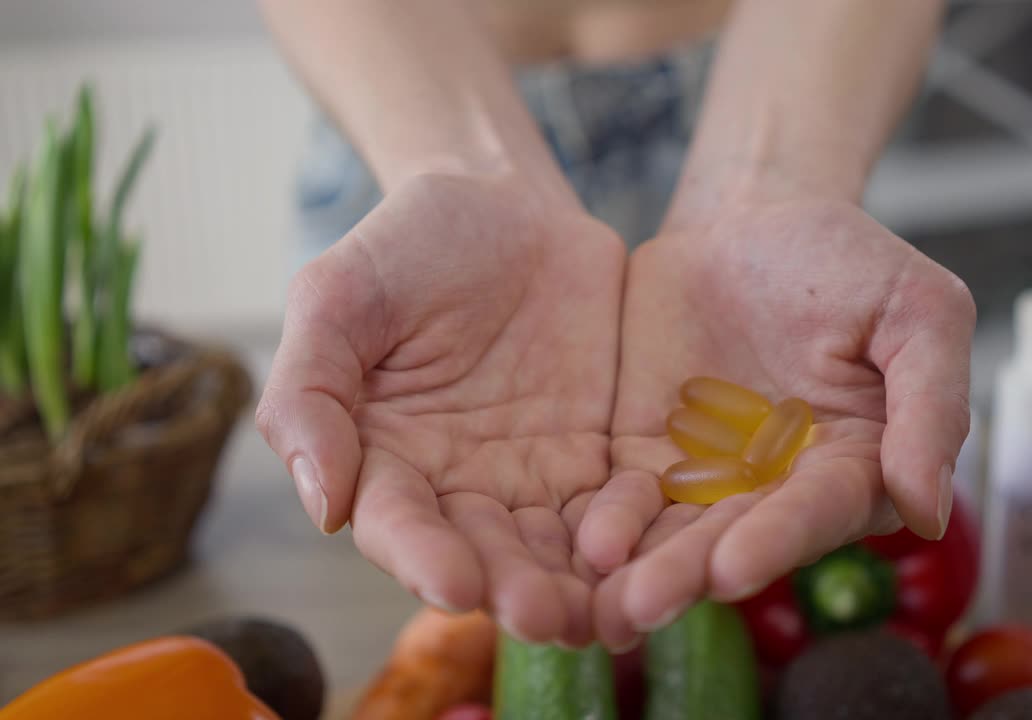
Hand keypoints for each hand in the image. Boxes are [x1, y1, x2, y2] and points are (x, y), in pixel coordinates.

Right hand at [255, 174, 625, 645]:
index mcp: (386, 459)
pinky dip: (635, 533)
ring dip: (578, 585)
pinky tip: (657, 552)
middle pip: (484, 553)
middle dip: (514, 589)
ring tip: (605, 611)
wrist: (506, 202)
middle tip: (545, 616)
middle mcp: (458, 485)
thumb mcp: (338, 297)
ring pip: (555, 549)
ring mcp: (532, 476)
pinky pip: (620, 505)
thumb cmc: (408, 245)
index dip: (424, 558)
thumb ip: (311, 393)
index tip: (457, 585)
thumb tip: (322, 504)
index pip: (399, 525)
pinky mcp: (598, 456)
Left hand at [577, 190, 974, 648]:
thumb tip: (928, 511)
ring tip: (600, 602)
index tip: (733, 568)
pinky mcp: (645, 458)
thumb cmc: (845, 260)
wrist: (748, 218)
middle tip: (642, 606)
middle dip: (688, 574)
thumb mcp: (916, 309)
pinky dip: (601, 525)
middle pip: (734, 539)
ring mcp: (708, 480)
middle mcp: (780, 490)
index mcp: (856, 466)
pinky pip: (621, 498)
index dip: (777, 540)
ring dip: (637, 571)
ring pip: (672, 535)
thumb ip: (931, 404)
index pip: (817, 511)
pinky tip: (573, 547)